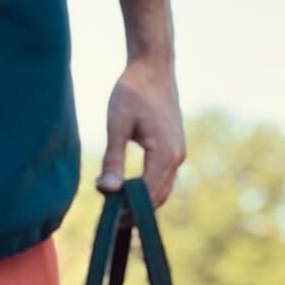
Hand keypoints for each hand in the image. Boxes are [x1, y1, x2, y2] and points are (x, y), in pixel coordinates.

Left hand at [97, 54, 185, 207]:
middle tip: (111, 219)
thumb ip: (112, 160)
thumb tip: (106, 191)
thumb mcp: (116, 125)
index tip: (109, 218)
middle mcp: (177, 157)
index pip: (146, 194)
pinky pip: (164, 178)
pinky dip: (149, 189)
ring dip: (143, 203)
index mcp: (164, 154)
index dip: (128, 210)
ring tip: (119, 209)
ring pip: (162, 190)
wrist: (153, 65)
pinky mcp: (175, 148)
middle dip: (136, 211)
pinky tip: (131, 191)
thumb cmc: (132, 90)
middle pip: (157, 197)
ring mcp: (179, 153)